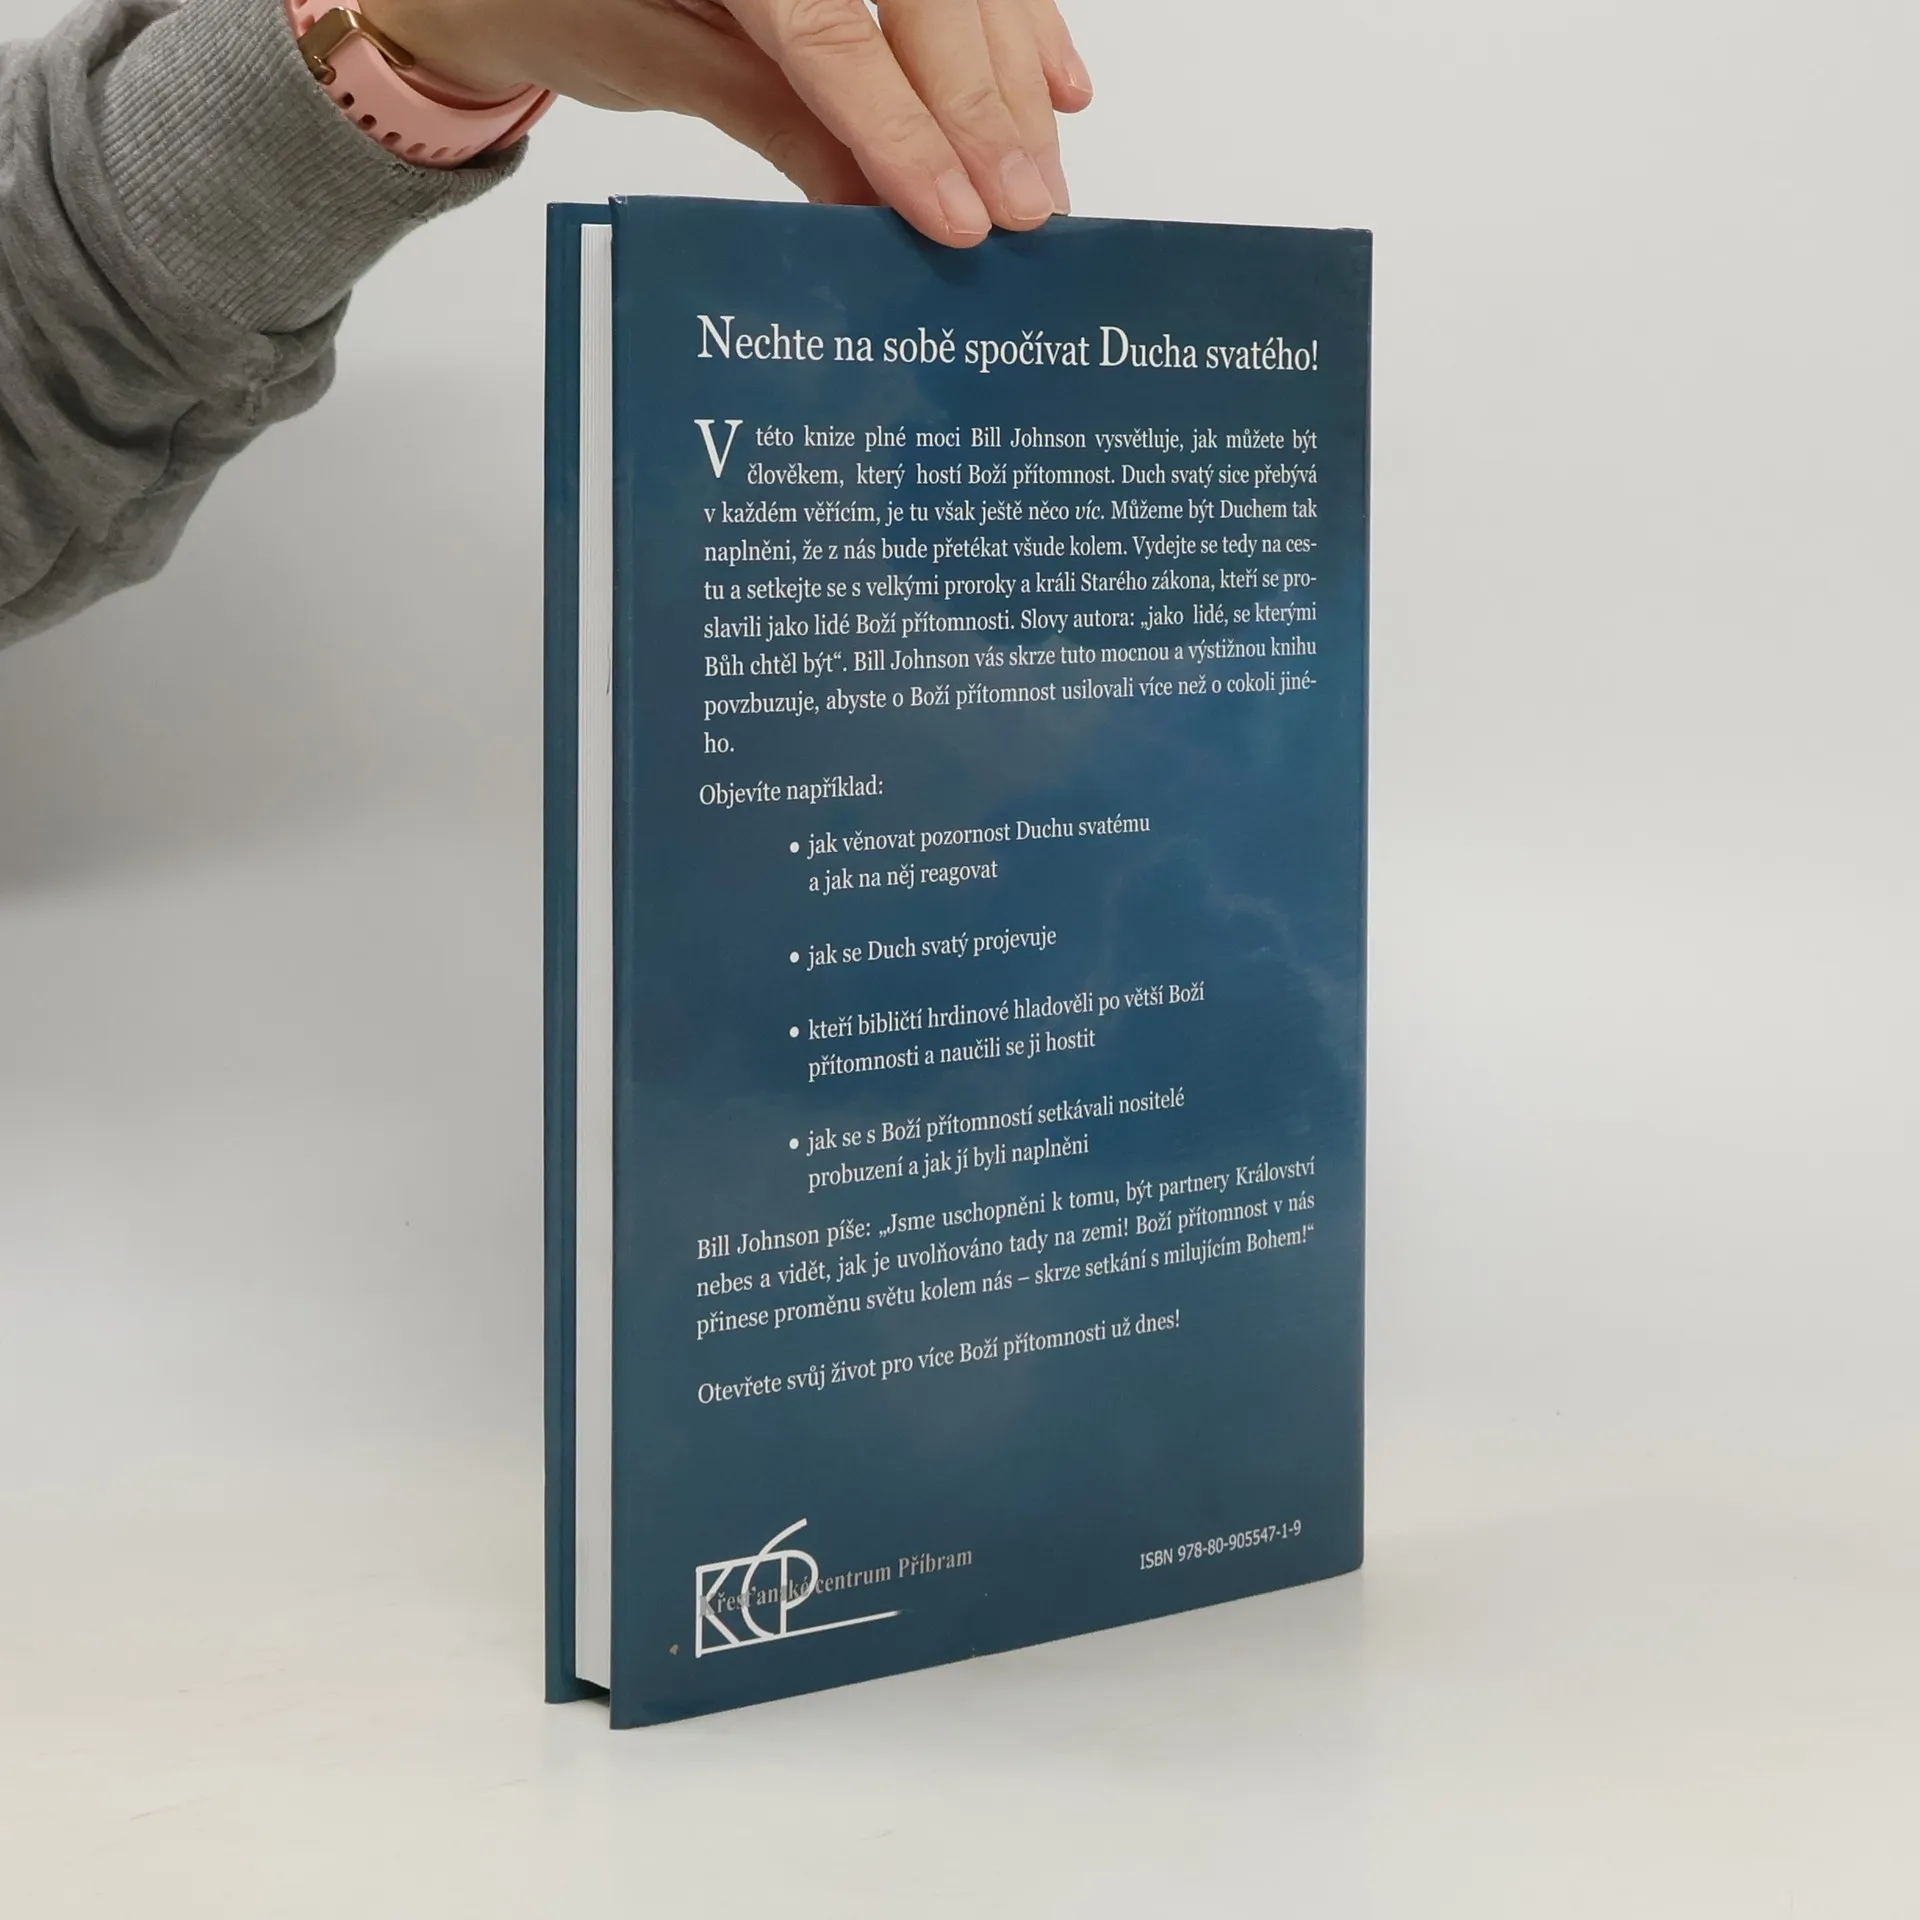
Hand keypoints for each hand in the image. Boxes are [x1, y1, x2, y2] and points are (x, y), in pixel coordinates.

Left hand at [364, 0, 1093, 246]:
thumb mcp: (648, 59)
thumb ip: (770, 116)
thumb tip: (875, 206)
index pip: (829, 28)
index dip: (903, 126)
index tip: (956, 214)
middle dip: (982, 106)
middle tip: (1026, 209)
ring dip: (1013, 77)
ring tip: (1040, 176)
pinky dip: (1014, 24)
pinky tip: (1057, 85)